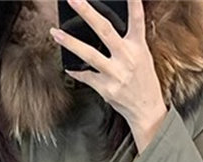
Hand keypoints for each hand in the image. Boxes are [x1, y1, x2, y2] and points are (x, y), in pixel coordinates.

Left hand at [49, 0, 167, 150]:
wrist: (147, 111)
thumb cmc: (143, 81)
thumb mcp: (143, 56)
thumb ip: (128, 40)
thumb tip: (106, 25)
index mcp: (138, 47)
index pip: (136, 20)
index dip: (133, 3)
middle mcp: (127, 58)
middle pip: (105, 30)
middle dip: (87, 13)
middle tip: (73, 0)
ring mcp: (116, 74)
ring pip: (89, 55)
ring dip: (70, 43)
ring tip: (55, 32)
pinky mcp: (107, 89)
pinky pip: (86, 77)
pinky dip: (76, 71)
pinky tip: (68, 66)